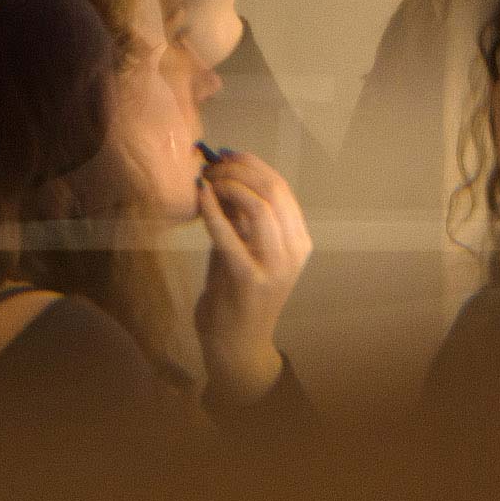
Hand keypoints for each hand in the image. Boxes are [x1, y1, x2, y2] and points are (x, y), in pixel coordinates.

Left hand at [192, 149, 310, 403]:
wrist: (236, 345)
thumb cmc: (237, 294)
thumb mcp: (244, 249)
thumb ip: (241, 218)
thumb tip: (225, 173)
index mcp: (299, 242)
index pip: (282, 188)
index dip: (253, 164)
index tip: (226, 155)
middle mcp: (294, 252)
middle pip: (274, 191)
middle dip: (240, 169)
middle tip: (212, 165)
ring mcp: (275, 267)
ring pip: (259, 206)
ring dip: (229, 185)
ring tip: (207, 181)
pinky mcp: (248, 280)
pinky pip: (229, 234)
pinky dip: (212, 210)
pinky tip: (200, 197)